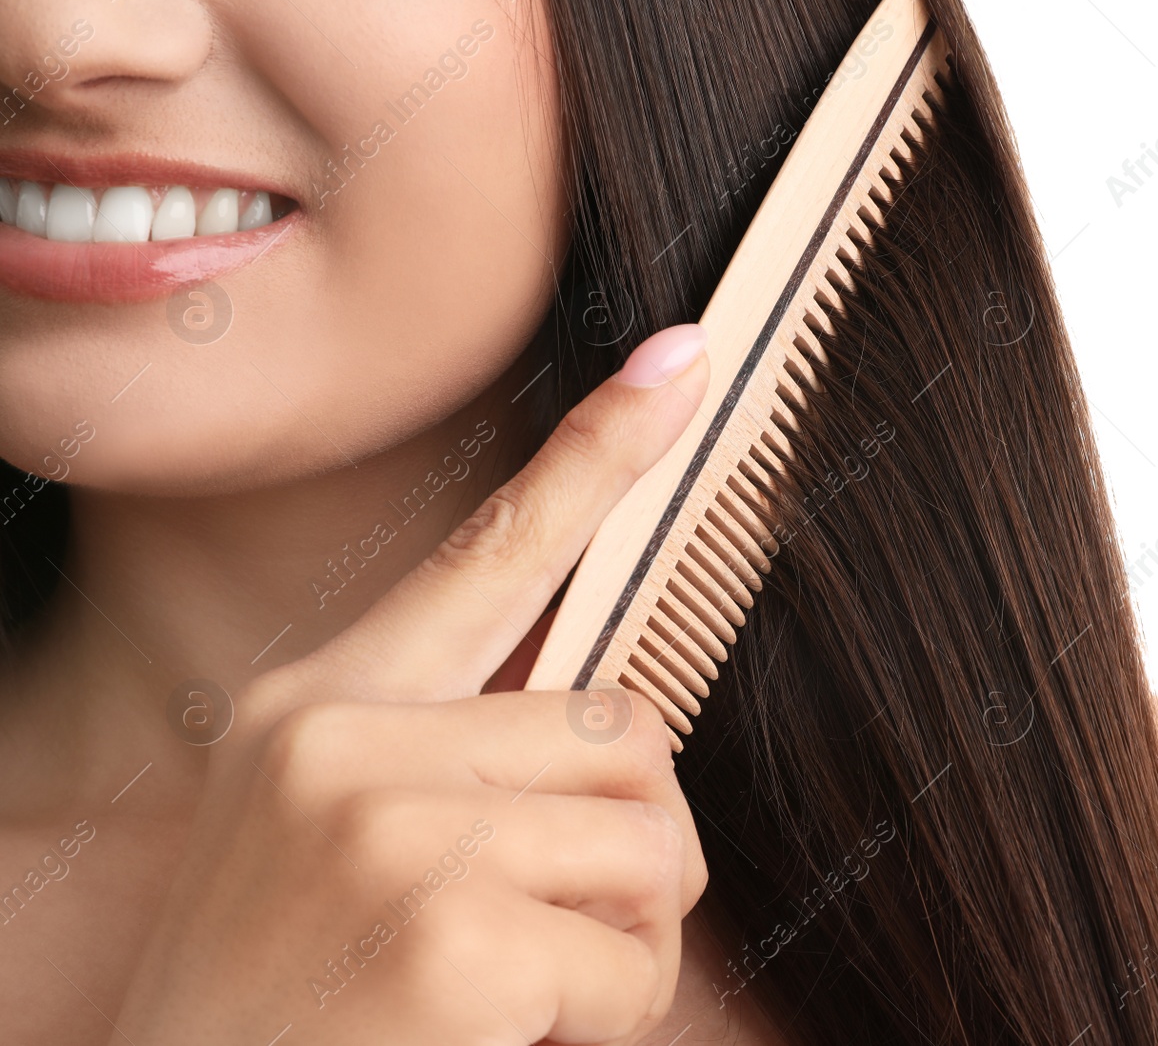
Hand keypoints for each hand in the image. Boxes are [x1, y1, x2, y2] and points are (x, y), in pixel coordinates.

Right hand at [112, 324, 712, 1045]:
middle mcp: (347, 743)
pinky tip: (508, 1040)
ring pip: (650, 842)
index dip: (602, 453)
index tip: (688, 363)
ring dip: (621, 938)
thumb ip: (458, 760)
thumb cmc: (286, 999)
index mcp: (319, 706)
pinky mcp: (448, 936)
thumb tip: (615, 727)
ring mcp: (394, 831)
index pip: (491, 552)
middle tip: (543, 928)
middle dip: (628, 842)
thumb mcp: (336, 842)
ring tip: (513, 994)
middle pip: (626, 730)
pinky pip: (636, 962)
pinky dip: (606, 1019)